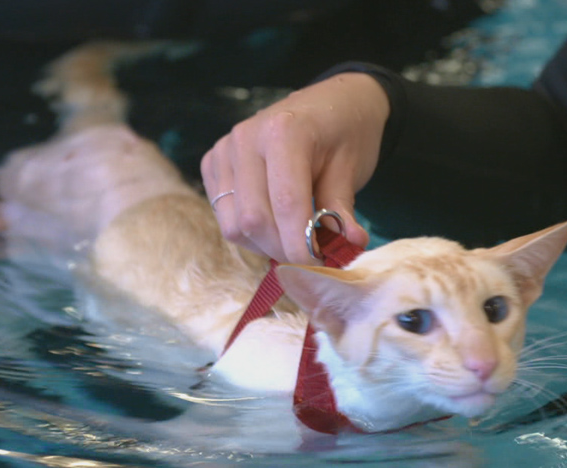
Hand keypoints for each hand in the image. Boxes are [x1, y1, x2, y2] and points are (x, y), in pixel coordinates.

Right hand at [201, 72, 386, 263]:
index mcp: (284, 131)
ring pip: (234, 225)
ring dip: (265, 245)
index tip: (320, 266)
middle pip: (253, 220)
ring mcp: (224, 150)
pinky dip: (250, 233)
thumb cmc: (345, 133)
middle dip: (284, 250)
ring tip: (294, 239)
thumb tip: (350, 245)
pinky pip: (224, 217)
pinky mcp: (213, 163)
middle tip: (311, 257)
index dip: (301, 246)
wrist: (331, 102)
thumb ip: (342, 210)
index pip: (286, 204)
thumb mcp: (352, 168)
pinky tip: (275, 223)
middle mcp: (245, 138)